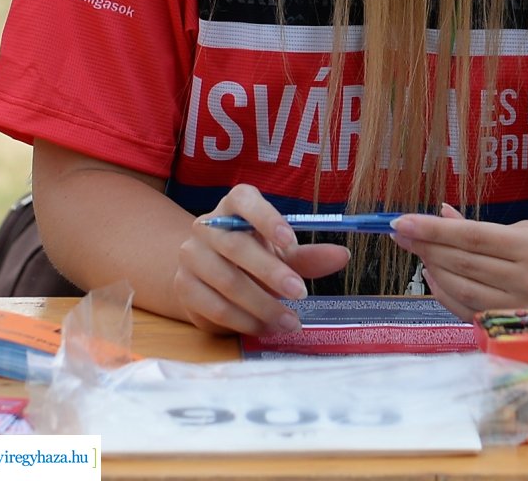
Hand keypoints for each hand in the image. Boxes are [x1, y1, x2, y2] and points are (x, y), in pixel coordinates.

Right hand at [171, 185, 349, 336]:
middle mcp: (207, 226)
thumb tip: (343, 256)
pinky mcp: (184, 288)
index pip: (245, 201)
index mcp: (235, 205)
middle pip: (237, 247)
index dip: (267, 219)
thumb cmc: (254, 253)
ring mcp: (191, 257)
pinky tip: (266, 328)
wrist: (208, 274)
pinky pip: (215, 307)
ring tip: (290, 322)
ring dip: (262, 306)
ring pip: (226, 282)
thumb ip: (310, 255)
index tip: (291, 241)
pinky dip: (244, 321)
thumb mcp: (282, 250)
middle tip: (301, 293)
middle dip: (272, 273)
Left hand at [392, 204, 527, 319]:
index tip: (402, 221)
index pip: (472, 238)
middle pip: (463, 264)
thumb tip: (445, 217)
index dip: (433, 230)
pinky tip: (437, 278)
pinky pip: (473, 312)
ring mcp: (524, 310)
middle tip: (400, 232)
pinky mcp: (520, 328)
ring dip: (434, 270)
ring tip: (416, 251)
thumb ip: (492, 230)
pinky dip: (450, 296)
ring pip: (463, 290)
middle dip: (426, 246)